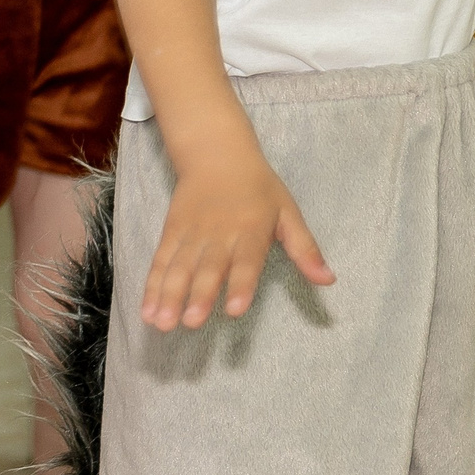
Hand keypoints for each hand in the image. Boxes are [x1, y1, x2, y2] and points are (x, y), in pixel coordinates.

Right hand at [142, 147, 332, 329]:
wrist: (216, 152)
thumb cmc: (258, 187)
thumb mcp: (288, 212)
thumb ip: (305, 249)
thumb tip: (329, 280)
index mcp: (251, 231)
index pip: (246, 262)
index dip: (241, 285)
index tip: (234, 310)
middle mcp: (219, 234)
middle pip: (208, 268)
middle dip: (198, 296)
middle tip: (191, 323)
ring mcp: (191, 233)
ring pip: (179, 267)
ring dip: (168, 296)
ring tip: (160, 322)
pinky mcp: (172, 232)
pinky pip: (161, 260)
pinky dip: (152, 284)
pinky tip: (146, 308)